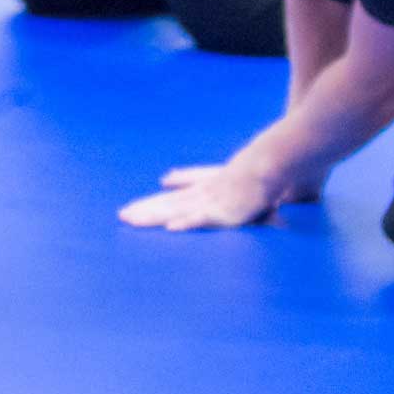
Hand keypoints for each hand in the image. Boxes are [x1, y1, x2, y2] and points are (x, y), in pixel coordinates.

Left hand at [117, 158, 285, 231]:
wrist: (271, 164)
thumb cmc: (257, 177)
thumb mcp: (236, 184)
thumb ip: (218, 188)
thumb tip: (193, 185)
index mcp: (204, 190)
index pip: (171, 199)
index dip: (150, 204)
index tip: (130, 209)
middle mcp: (202, 195)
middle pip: (167, 203)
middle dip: (144, 210)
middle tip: (121, 216)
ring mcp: (211, 202)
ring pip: (177, 211)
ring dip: (154, 216)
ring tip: (133, 221)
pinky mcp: (226, 212)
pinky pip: (203, 218)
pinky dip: (188, 222)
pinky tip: (171, 228)